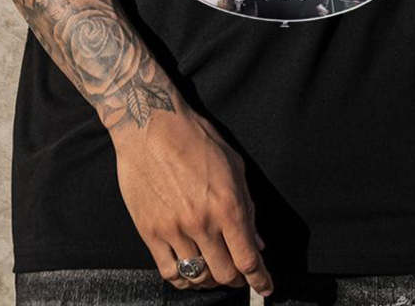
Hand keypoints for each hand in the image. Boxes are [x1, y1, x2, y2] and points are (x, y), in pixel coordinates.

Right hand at [110, 100, 273, 295]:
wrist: (150, 125)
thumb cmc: (193, 137)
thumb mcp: (233, 165)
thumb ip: (247, 206)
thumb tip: (257, 241)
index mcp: (228, 205)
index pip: (248, 259)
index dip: (260, 280)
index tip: (265, 288)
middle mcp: (203, 222)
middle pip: (225, 274)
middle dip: (236, 279)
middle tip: (238, 274)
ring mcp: (174, 229)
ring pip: (198, 276)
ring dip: (210, 279)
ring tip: (213, 270)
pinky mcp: (150, 231)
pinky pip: (169, 272)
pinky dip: (183, 279)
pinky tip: (188, 271)